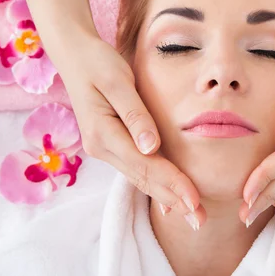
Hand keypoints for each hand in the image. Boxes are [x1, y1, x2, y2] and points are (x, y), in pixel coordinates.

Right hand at [52, 30, 200, 218]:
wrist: (74, 55)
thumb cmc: (97, 62)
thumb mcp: (117, 81)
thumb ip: (135, 114)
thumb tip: (151, 147)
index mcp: (103, 133)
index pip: (146, 165)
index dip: (172, 183)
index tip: (194, 200)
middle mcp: (102, 147)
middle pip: (144, 179)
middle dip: (173, 200)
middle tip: (200, 220)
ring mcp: (104, 148)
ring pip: (140, 178)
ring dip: (166, 197)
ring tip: (191, 214)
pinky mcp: (110, 144)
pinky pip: (136, 169)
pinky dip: (155, 184)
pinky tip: (168, 198)